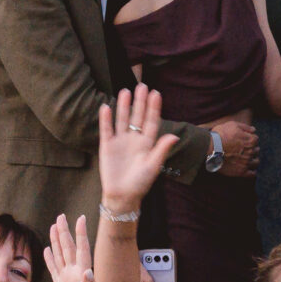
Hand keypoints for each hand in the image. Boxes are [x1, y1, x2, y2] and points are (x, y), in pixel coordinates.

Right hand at [43, 214, 99, 281]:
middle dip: (65, 232)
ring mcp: (67, 280)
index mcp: (83, 275)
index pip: (82, 249)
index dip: (81, 234)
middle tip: (61, 216)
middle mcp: (75, 274)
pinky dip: (50, 258)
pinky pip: (54, 269)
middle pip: (69, 248)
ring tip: (54, 226)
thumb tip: (87, 272)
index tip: (80, 218)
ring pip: (61, 255)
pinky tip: (47, 250)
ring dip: (57, 241)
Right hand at [99, 86, 179, 208]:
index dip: (154, 108)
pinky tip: (106, 107)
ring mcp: (120, 141)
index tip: (156, 93)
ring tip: (125, 91)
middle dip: (140, 102)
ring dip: (123, 106)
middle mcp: (134, 139)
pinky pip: (106, 129)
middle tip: (142, 85)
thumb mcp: (153, 166)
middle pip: (137, 116)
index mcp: (148, 143)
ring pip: (122, 119)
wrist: (122, 196)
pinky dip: (106, 119)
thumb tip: (174, 136)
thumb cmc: (140, 183)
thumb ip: (161, 150)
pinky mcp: (107, 146)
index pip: (151, 121)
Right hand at [204, 113, 258, 177]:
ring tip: (247, 159)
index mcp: (251, 140)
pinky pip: (252, 173)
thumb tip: (254, 130)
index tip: (243, 140)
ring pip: (256, 162)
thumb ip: (245, 127)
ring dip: (253, 160)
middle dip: (251, 149)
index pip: (255, 139)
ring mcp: (246, 162)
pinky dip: (251, 171)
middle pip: (256, 150)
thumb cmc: (220, 135)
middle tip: (243, 149)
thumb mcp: (233, 125)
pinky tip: (248, 169)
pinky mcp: (241, 172)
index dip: (249, 138)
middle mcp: (251, 152)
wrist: (210, 148)